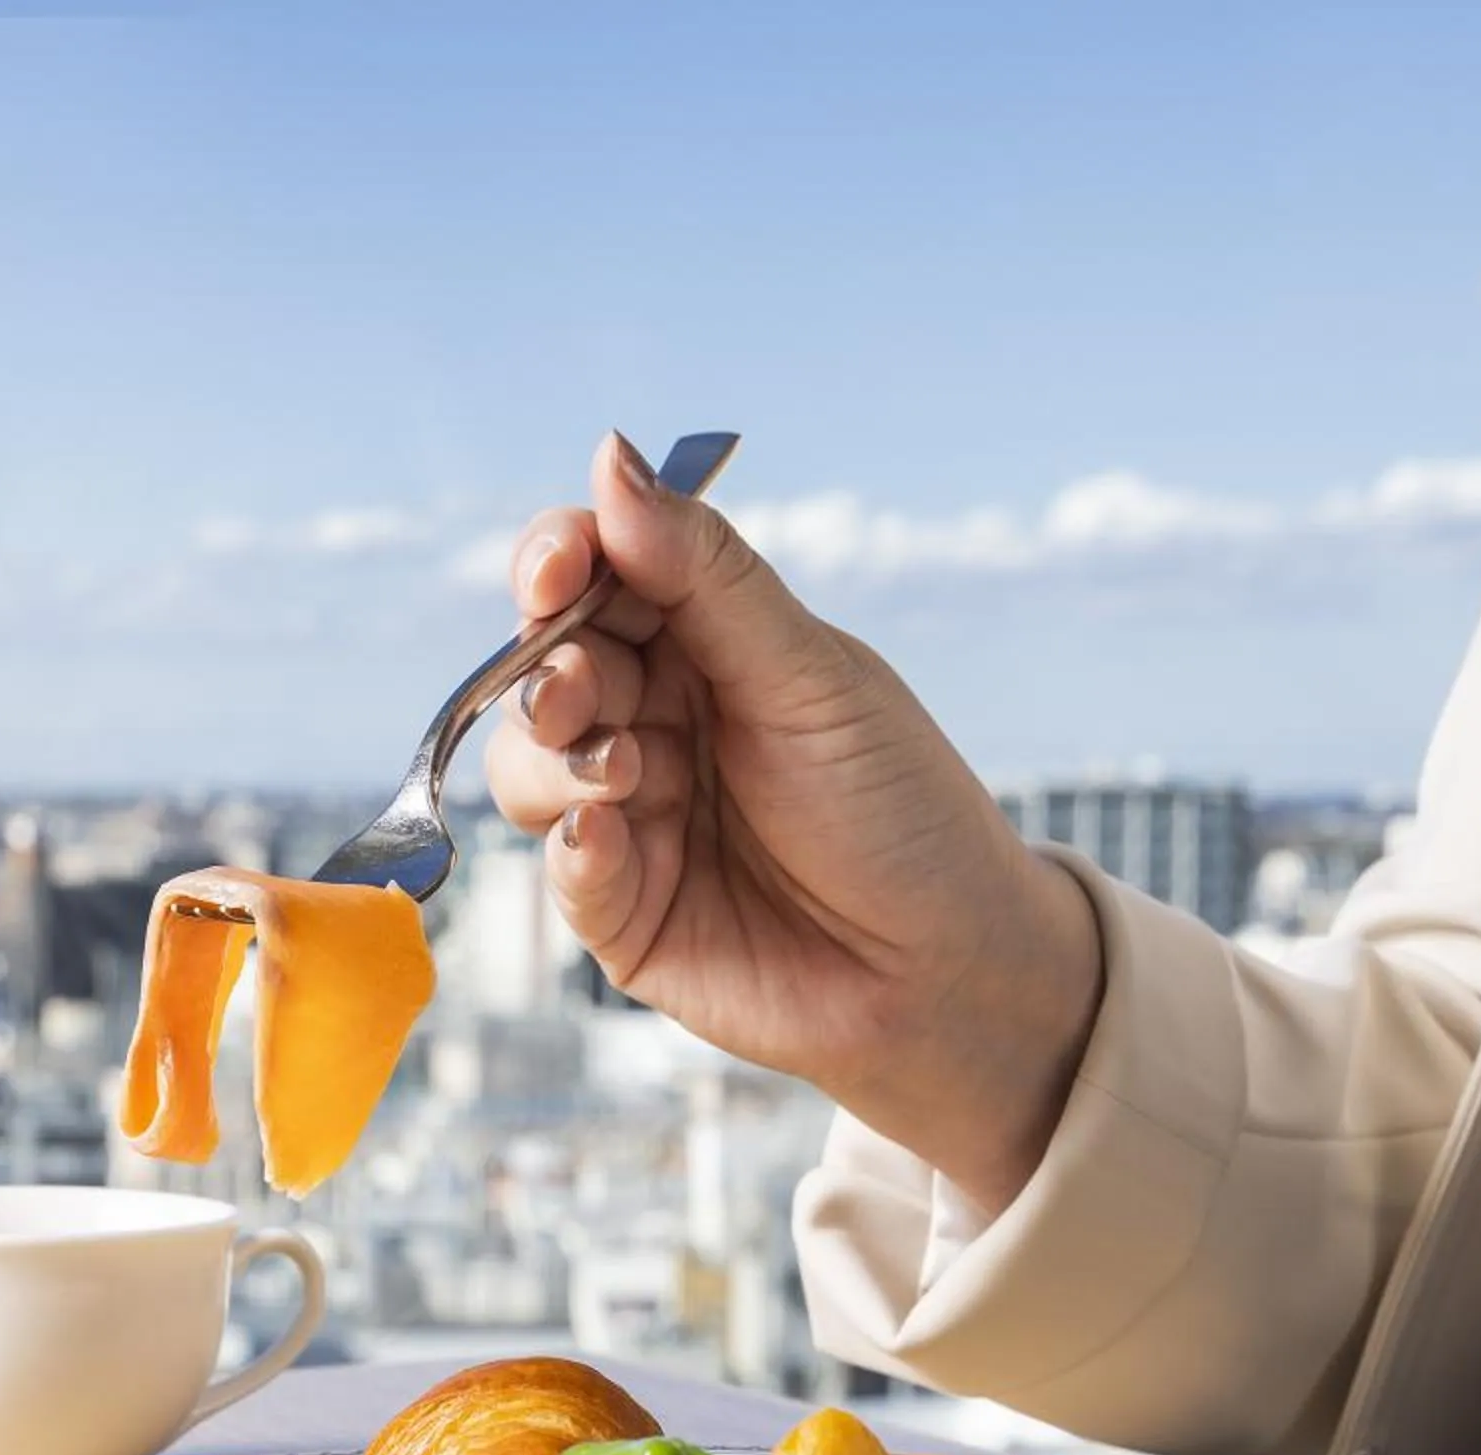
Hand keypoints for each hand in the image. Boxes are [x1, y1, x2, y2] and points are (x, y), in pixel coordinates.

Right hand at [485, 432, 1102, 1212]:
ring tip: (623, 774)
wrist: (951, 971)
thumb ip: (703, 575)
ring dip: (556, 758)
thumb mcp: (810, 676)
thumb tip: (609, 456)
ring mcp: (631, 819)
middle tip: (585, 689)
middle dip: (551, 670)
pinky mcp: (623, 914)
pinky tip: (611, 838)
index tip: (559, 567)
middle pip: (544, 668)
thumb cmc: (901, 812)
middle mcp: (655, 723)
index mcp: (704, 646)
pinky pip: (559, 869)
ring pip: (529, 767)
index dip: (560, 563)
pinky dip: (574, 847)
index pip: (596, 578)